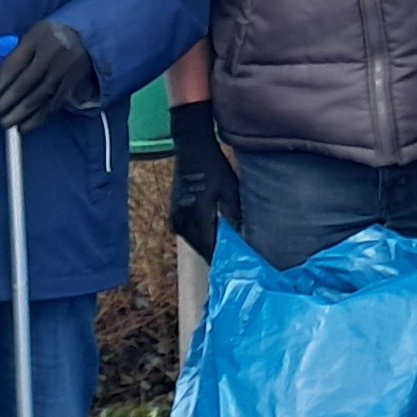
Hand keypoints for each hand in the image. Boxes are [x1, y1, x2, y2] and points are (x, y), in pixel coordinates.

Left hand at [0, 20, 97, 130]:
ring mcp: (64, 73)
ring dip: (20, 113)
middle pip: (25, 83)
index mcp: (38, 40)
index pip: (15, 64)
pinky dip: (38, 118)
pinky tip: (25, 126)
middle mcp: (52, 56)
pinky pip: (52, 106)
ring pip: (38, 98)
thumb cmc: (53, 36)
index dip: (2, 81)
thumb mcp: (33, 35)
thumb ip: (15, 54)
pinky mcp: (72, 87)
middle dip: (8, 100)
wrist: (88, 37)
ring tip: (7, 123)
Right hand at [166, 101, 239, 258]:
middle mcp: (182, 222)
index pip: (210, 249)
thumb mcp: (230, 190)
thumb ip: (234, 216)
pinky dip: (203, 237)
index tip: (238, 268)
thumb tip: (242, 239)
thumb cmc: (213, 167)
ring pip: (195, 242)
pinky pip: (190, 233)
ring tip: (228, 253)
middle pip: (202, 249)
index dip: (224, 260)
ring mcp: (176, 219)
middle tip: (237, 264)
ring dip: (210, 247)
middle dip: (218, 255)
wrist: (191, 148)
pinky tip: (216, 238)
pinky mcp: (175, 214)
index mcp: (196, 218)